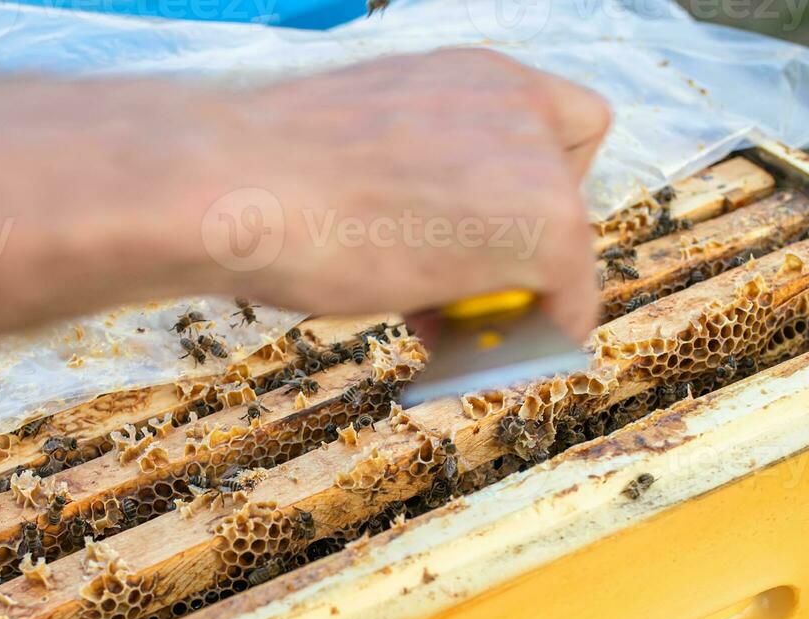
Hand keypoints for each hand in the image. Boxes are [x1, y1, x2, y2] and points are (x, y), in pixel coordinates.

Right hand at [203, 49, 610, 341]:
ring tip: (449, 327)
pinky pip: (572, 299)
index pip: (550, 122)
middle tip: (458, 284)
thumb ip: (414, 183)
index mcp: (468, 74)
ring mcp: (537, 160)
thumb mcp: (358, 158)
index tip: (475, 225)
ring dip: (522, 292)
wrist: (236, 183)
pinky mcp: (549, 225)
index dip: (525, 182)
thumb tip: (423, 245)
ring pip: (568, 242)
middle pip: (567, 179)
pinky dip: (539, 335)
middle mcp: (514, 101)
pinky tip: (474, 354)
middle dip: (520, 239)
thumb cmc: (262, 175)